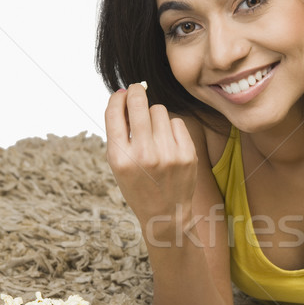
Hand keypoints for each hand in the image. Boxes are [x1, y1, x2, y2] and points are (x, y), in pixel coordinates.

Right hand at [105, 84, 197, 239]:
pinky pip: (176, 122)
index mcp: (120, 158)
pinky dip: (171, 128)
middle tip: (137, 91)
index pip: (114, 112)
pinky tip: (168, 143)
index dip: (118, 97)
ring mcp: (168, 154)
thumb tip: (125, 93)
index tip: (122, 93)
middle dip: (136, 92)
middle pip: (138, 103)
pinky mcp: (187, 154)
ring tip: (154, 134)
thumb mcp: (118, 164)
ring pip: (159, 110)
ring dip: (154, 115)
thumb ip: (118, 132)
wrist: (166, 214)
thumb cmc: (138, 184)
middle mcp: (144, 155)